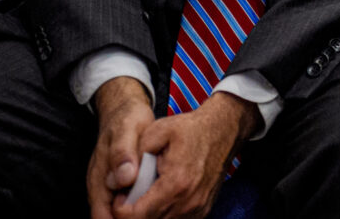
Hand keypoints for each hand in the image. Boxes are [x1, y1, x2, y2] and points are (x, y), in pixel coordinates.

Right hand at [88, 77, 154, 218]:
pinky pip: (138, 205)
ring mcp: (116, 192)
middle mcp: (104, 192)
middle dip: (138, 217)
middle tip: (162, 212)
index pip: (103, 217)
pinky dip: (151, 207)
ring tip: (166, 207)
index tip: (146, 216)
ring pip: (128, 215)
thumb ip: (122, 154)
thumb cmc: (125, 121)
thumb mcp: (125, 131)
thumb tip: (124, 179)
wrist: (128, 114)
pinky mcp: (128, 189)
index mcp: (99, 182)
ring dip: (146, 213)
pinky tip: (167, 202)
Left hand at [114, 92, 258, 218]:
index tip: (121, 193)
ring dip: (148, 214)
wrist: (225, 129)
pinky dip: (162, 214)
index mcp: (176, 183)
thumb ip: (133, 155)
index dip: (120, 208)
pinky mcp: (202, 210)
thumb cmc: (191, 130)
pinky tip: (160, 198)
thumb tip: (114, 181)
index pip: (136, 216)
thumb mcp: (158, 131)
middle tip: (129, 194)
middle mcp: (188, 202)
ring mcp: (197, 209)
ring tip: (145, 195)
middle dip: (133, 212)